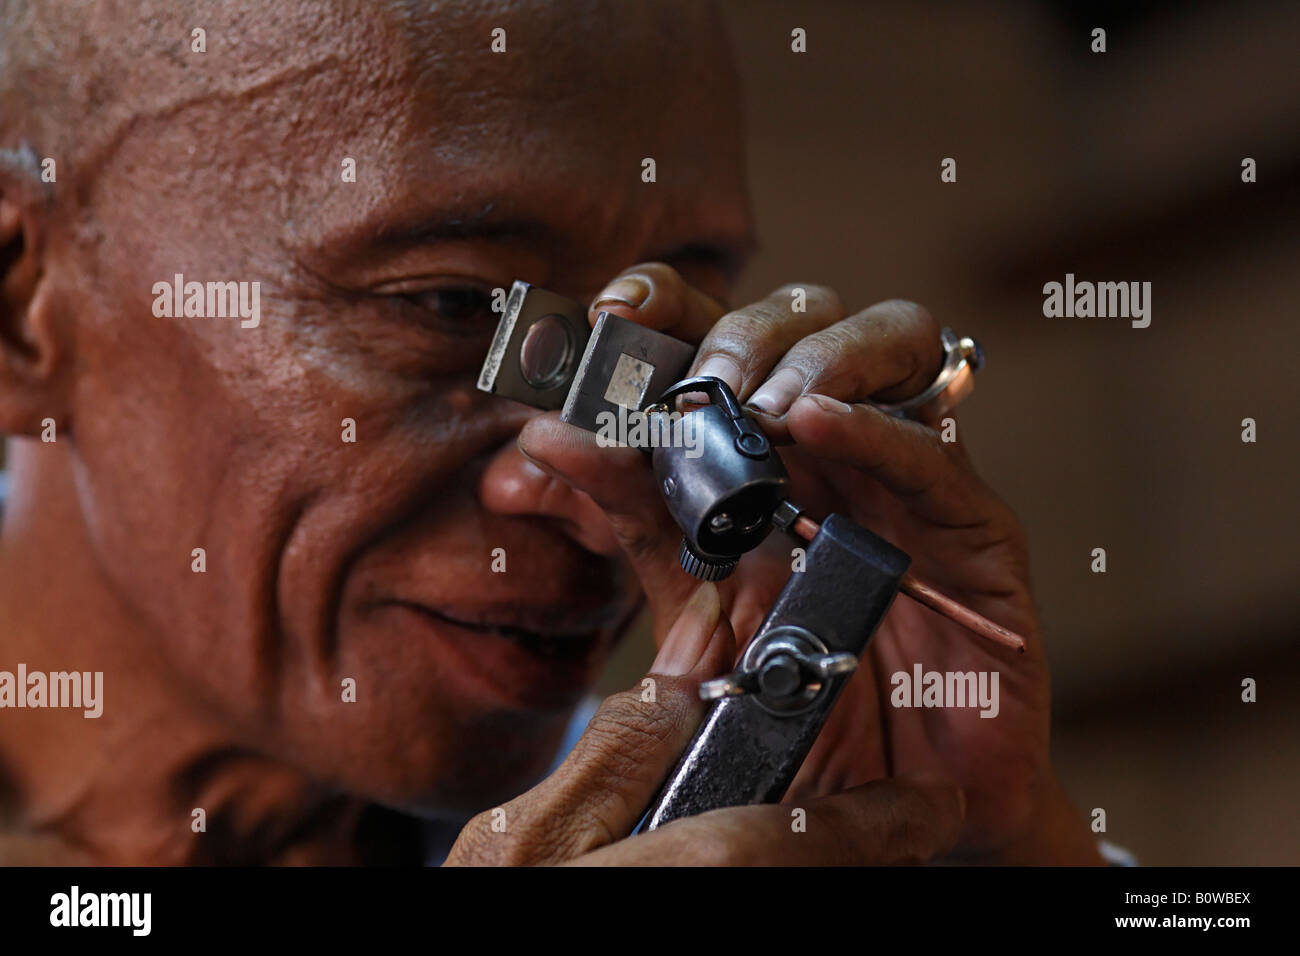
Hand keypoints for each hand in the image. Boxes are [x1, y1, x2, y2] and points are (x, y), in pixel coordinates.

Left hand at [516, 264, 1101, 863]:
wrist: (883, 802)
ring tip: (765, 406)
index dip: (670, 303)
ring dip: (817, 356)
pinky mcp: (976, 528)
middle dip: (742, 334)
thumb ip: (634, 519)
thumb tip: (545, 439)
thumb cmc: (796, 700)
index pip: (720, 332)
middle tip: (702, 386)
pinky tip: (820, 425)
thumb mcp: (692, 604)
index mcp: (763, 446)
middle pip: (804, 317)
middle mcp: (835, 444)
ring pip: (892, 341)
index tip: (614, 311)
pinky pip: (936, 452)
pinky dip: (879, 428)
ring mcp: (908, 474)